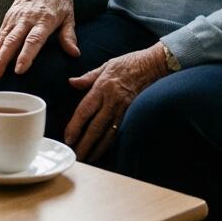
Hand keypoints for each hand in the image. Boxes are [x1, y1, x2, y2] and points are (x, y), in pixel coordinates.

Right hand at [0, 0, 78, 81]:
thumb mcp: (69, 15)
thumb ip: (69, 35)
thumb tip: (74, 54)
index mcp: (44, 19)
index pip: (33, 40)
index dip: (26, 55)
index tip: (19, 70)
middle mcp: (26, 19)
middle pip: (12, 41)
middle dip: (2, 60)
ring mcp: (15, 18)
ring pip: (1, 40)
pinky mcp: (8, 18)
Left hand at [64, 45, 167, 160]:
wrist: (153, 65)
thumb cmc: (128, 63)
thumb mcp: (105, 66)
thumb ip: (88, 77)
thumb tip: (72, 82)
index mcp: (102, 88)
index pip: (85, 110)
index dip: (75, 126)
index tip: (68, 138)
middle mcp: (112, 101)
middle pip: (95, 127)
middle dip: (84, 143)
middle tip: (75, 156)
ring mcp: (124, 109)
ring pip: (109, 133)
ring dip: (97, 148)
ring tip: (88, 158)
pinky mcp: (133, 113)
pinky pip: (121, 131)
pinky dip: (112, 143)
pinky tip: (105, 151)